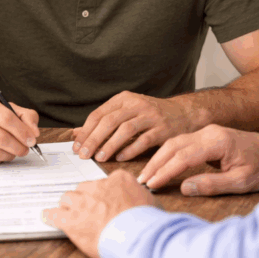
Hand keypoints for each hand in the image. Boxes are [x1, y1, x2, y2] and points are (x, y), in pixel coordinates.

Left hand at [42, 170, 156, 257]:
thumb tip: (142, 202)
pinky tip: (48, 217)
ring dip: (69, 207)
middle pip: (83, 188)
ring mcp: (82, 202)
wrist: (137, 236)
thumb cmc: (146, 223)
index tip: (104, 202)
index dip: (103, 194)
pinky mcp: (71, 220)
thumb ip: (141, 197)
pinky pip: (55, 215)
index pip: (105, 182)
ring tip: (70, 215)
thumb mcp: (151, 203)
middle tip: (88, 211)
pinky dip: (51, 216)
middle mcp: (97, 187)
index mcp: (118, 180)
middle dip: (84, 199)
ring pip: (68, 198)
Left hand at [72, 91, 198, 161]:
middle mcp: (136, 104)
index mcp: (124, 99)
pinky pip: (144, 140)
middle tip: (84, 155)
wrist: (182, 113)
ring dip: (110, 145)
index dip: (86, 131)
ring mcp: (151, 116)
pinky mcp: (163, 129)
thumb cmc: (149, 115)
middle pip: (110, 121)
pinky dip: (131, 149)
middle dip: (94, 139)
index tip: (77, 146)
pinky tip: (120, 158)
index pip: (98, 114)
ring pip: (126, 130)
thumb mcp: (125, 111)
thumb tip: (75, 133)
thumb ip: (102, 121)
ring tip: (100, 158)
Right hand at [137, 124, 258, 195]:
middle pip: (174, 146)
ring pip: (175, 142)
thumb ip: (212, 185)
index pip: (183, 157)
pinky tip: (160, 165)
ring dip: (159, 158)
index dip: (165, 172)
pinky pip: (182, 143)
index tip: (151, 185)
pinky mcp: (207, 136)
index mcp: (218, 142)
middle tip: (141, 182)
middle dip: (155, 164)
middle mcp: (209, 132)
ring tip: (147, 176)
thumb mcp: (241, 182)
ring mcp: (208, 132)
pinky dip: (168, 154)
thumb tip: (184, 189)